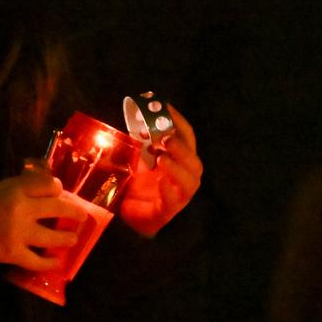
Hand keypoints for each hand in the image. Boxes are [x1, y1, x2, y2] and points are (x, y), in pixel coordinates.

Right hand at [0, 168, 84, 269]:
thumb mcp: (0, 187)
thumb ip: (22, 185)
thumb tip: (50, 186)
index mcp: (15, 189)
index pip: (47, 184)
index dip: (57, 188)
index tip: (58, 192)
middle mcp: (21, 210)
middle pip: (57, 207)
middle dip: (73, 211)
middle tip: (82, 216)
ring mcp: (19, 234)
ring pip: (52, 237)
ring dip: (66, 238)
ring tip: (72, 239)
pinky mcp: (14, 254)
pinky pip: (37, 262)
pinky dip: (49, 263)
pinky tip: (57, 262)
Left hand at [119, 106, 202, 237]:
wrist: (128, 214)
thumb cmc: (137, 182)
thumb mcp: (138, 157)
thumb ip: (140, 140)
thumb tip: (134, 116)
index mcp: (180, 159)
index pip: (187, 137)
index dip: (179, 121)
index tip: (166, 107)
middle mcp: (184, 176)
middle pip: (193, 160)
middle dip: (181, 148)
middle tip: (165, 138)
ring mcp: (179, 195)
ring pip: (190, 181)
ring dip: (177, 168)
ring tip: (162, 159)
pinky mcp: (167, 211)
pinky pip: (173, 201)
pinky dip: (169, 191)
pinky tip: (161, 183)